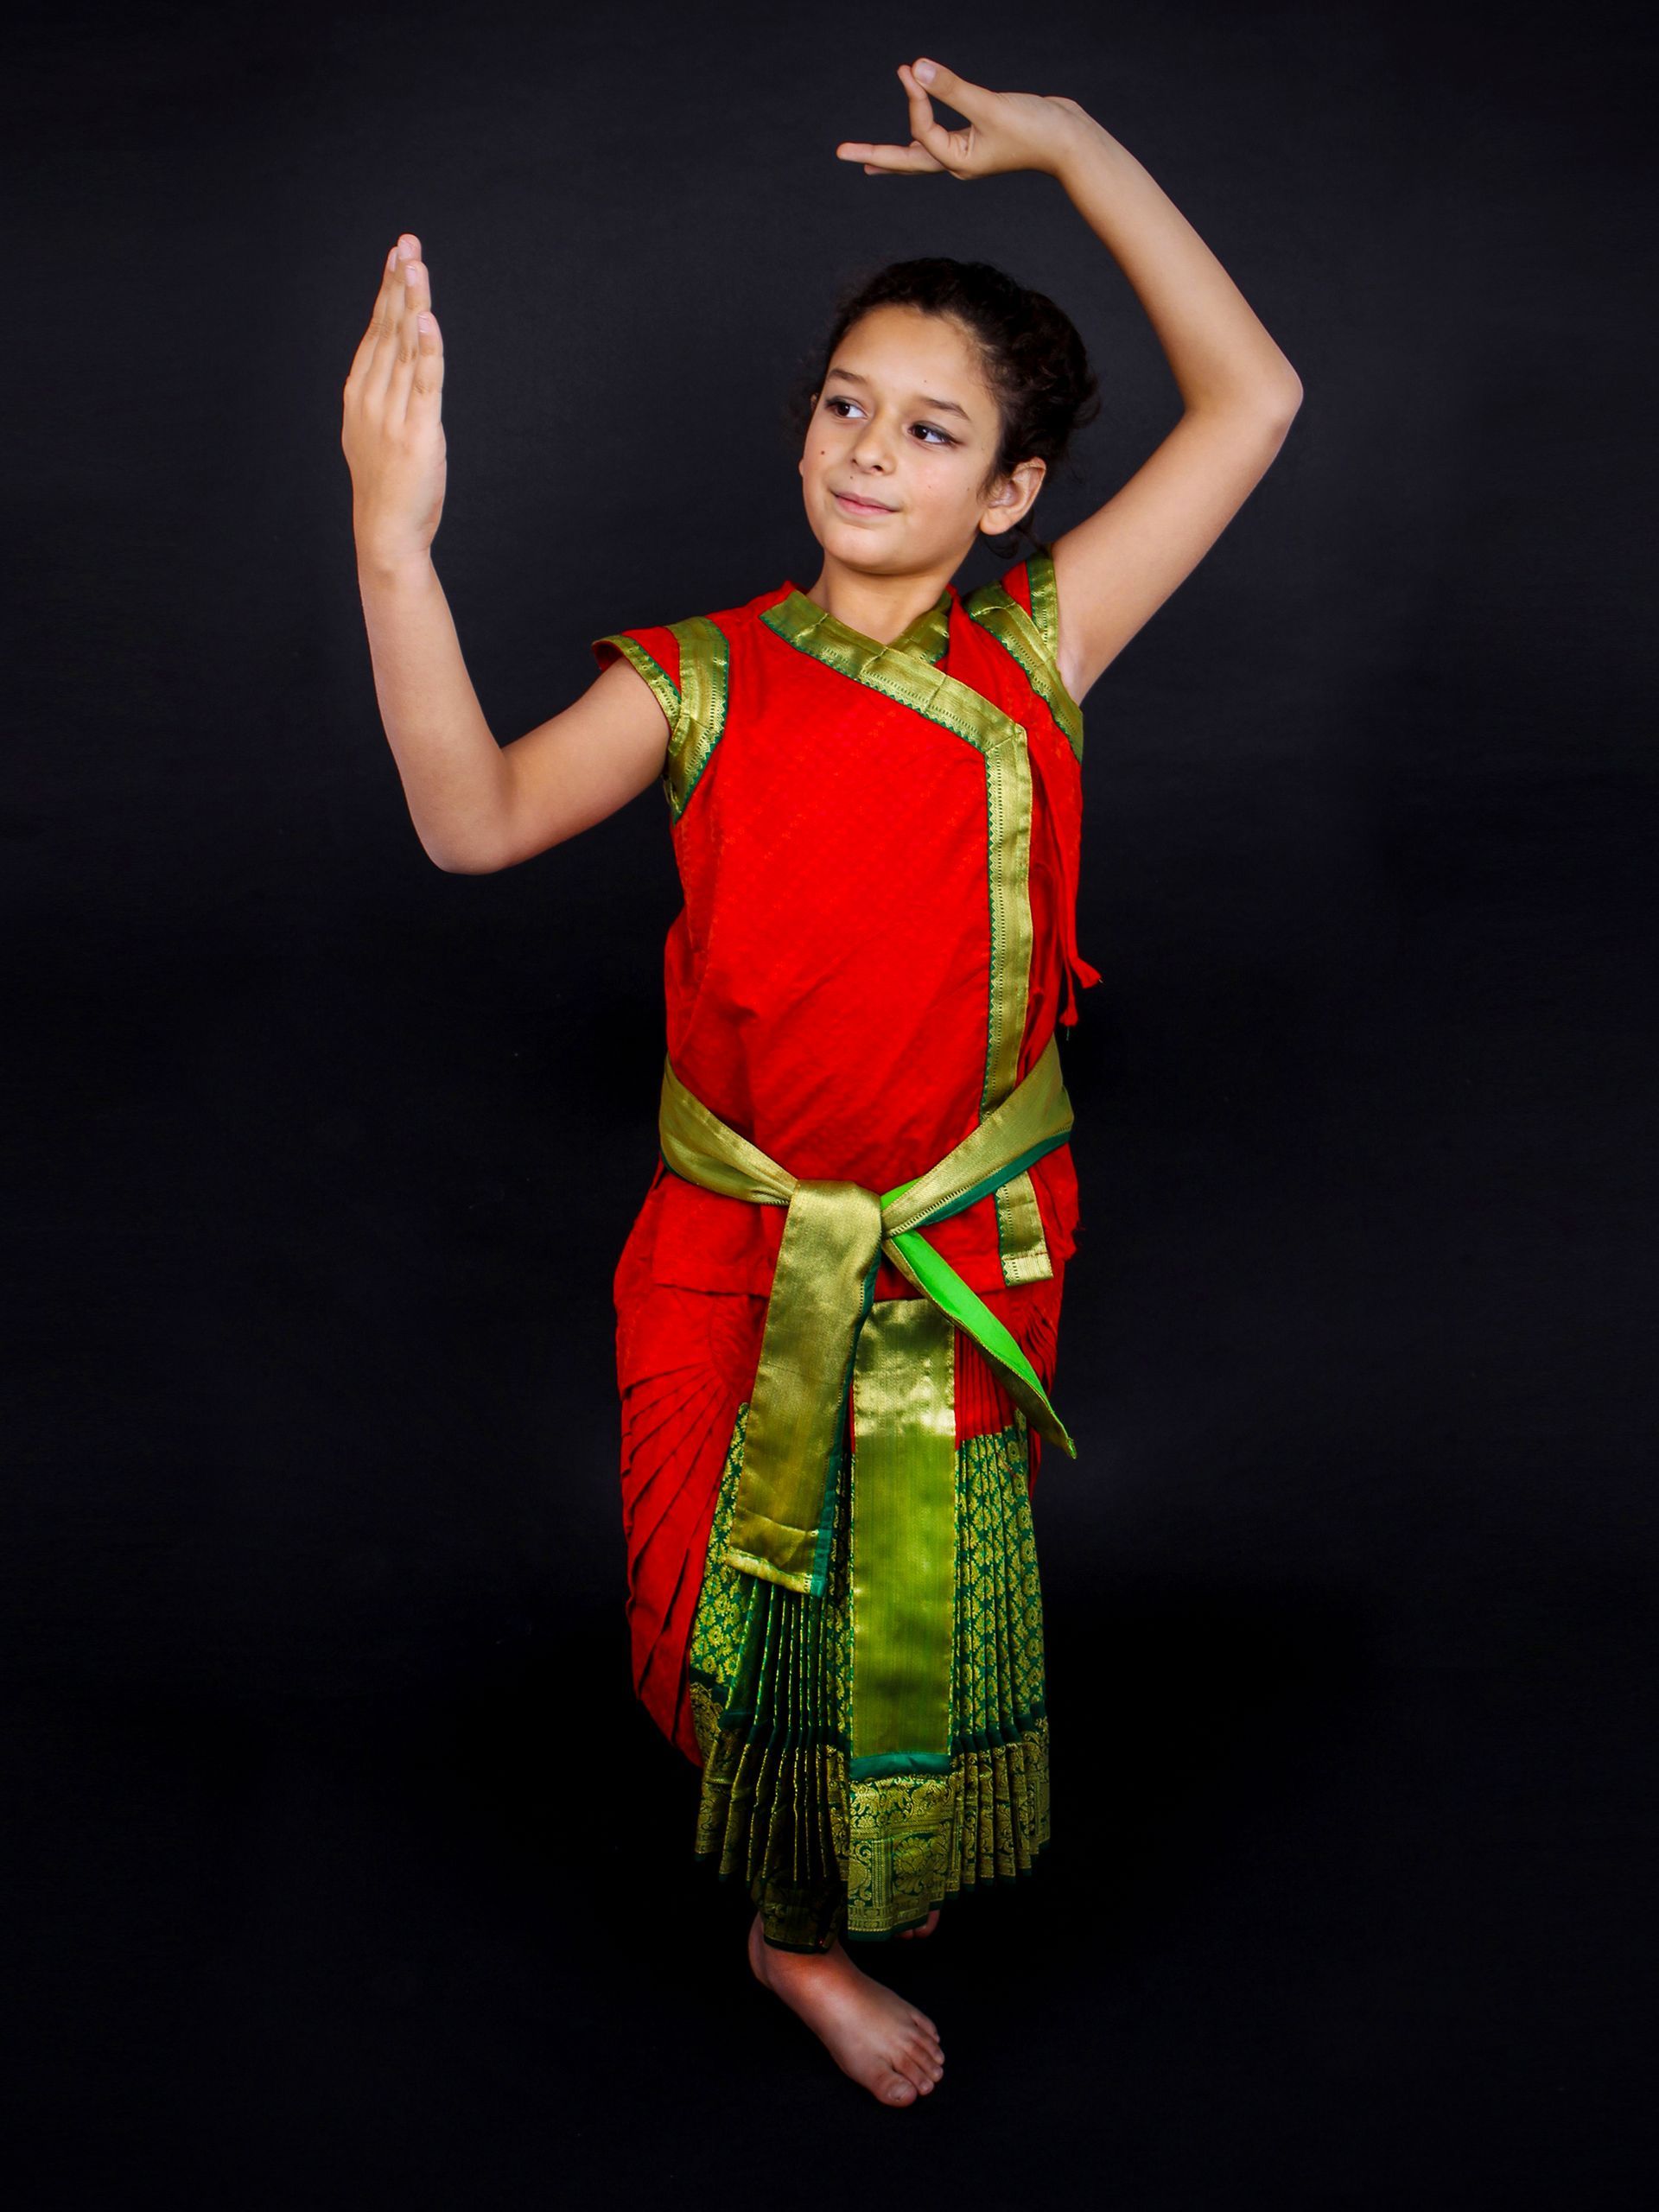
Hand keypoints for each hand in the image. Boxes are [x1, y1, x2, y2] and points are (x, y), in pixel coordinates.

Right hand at [342, 234, 446, 571]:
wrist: (386, 532)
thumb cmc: (386, 486)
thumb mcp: (376, 431)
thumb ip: (385, 395)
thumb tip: (399, 363)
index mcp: (359, 393)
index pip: (376, 330)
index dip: (388, 290)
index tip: (397, 254)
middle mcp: (372, 397)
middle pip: (388, 329)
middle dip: (398, 283)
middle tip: (407, 242)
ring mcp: (392, 414)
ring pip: (406, 348)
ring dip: (412, 303)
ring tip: (416, 264)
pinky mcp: (418, 433)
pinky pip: (424, 383)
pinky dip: (427, 349)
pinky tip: (427, 319)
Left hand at [835, 59, 1093, 181]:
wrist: (1070, 141)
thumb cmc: (1034, 129)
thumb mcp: (990, 105)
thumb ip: (952, 88)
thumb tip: (916, 69)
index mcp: (956, 161)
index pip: (922, 130)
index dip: (914, 100)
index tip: (910, 71)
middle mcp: (956, 162)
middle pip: (905, 161)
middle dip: (873, 156)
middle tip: (841, 155)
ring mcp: (967, 154)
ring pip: (922, 154)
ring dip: (895, 156)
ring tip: (869, 163)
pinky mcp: (979, 139)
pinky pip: (939, 140)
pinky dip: (922, 136)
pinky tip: (916, 137)